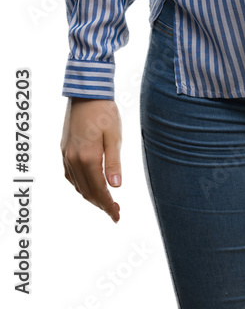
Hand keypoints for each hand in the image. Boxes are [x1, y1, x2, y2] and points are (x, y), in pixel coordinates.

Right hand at [61, 98, 121, 222]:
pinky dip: (80, 185)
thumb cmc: (104, 112)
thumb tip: (116, 186)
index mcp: (88, 158)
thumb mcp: (114, 136)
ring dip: (91, 196)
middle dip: (101, 204)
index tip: (117, 216)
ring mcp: (66, 156)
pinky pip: (70, 176)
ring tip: (105, 202)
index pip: (99, 190)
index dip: (108, 205)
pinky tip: (89, 186)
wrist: (87, 93)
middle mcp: (73, 160)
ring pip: (77, 185)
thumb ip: (114, 162)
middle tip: (115, 212)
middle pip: (87, 191)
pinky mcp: (64, 150)